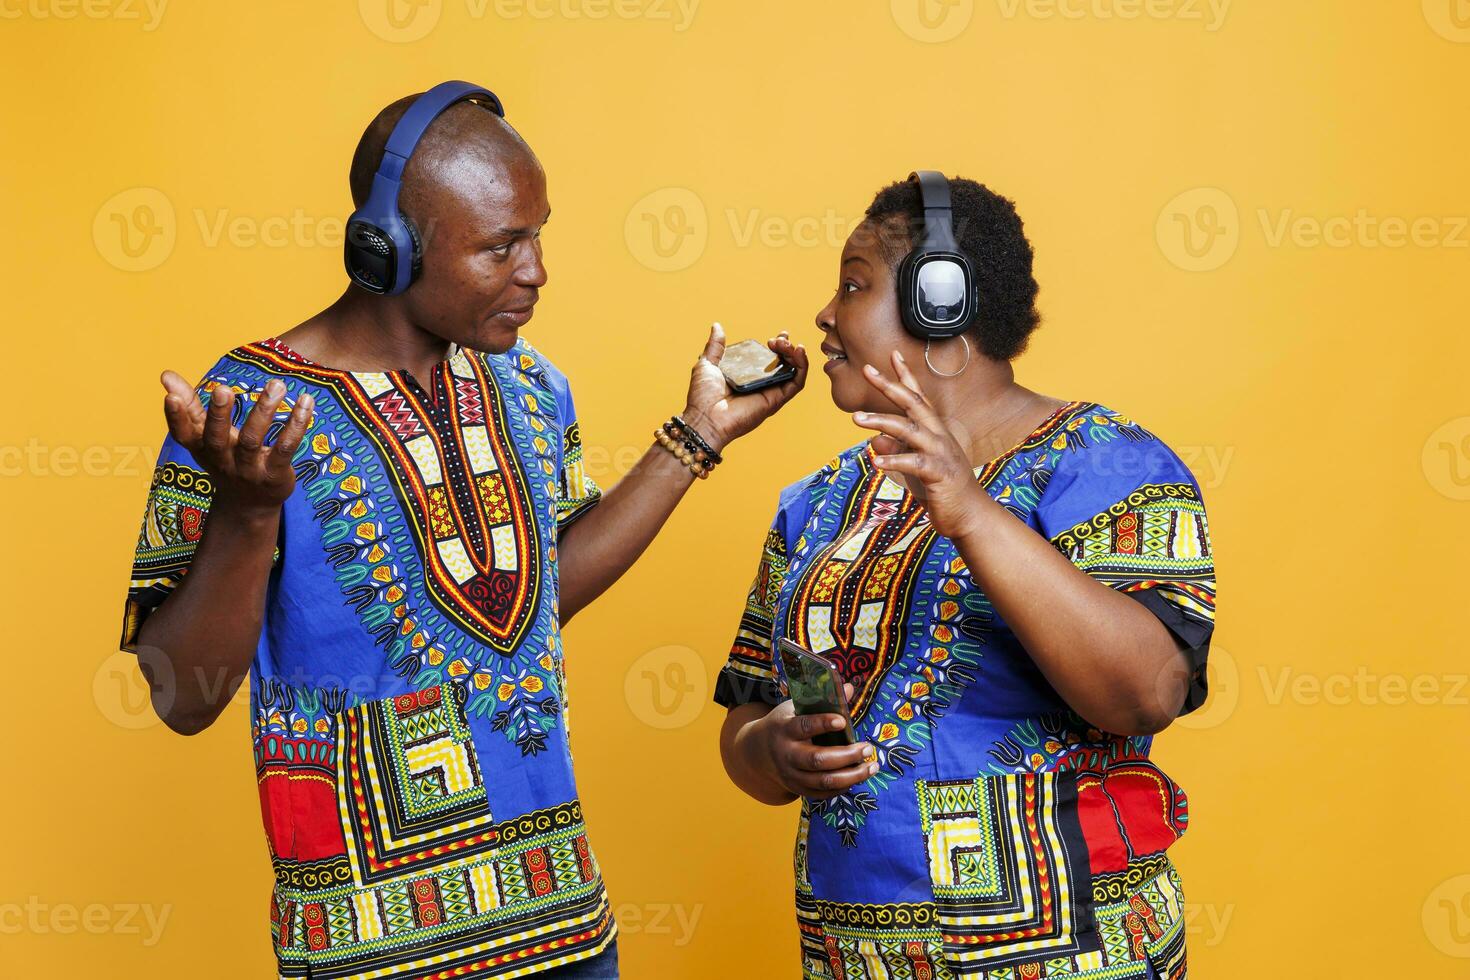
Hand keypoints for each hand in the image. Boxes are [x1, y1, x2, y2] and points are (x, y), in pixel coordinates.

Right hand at [160, 370, 314, 514]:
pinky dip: (296, 425)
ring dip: (264, 411)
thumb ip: (190, 405)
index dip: (175, 418)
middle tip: (222, 388)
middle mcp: (223, 461)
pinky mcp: (275, 474)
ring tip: (276, 385)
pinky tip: (306, 402)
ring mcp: (249, 470)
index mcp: (202, 448)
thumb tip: (165, 374)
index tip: (171, 397)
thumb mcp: (205, 436)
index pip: (184, 435)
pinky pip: (285, 448)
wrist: (250, 505)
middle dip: (218, 415)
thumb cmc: (225, 459)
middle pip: (217, 439)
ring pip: (253, 441)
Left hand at [681, 322, 807, 452]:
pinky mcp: (775, 400)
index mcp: (747, 376)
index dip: (777, 346)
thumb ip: (715, 346)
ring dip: (795, 354)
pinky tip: (798, 352)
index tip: (773, 338)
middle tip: (779, 339)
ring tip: (786, 344)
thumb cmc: (702, 396)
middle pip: (784, 364)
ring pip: (793, 372)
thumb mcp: (707, 364)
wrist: (705, 417)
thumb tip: (717, 326)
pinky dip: (802, 367)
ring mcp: (770, 393)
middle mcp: (761, 385)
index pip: (769, 359)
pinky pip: (796, 383)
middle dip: (786, 347)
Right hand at [750, 684, 876, 799]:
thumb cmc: (785, 724)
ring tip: (872, 766)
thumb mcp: (796, 708)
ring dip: (852, 776)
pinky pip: (823, 793)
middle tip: (867, 747)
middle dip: (846, 755)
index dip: (822, 724)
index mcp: (784, 729)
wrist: (759, 751)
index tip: (842, 721)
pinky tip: (858, 777)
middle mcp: (786, 754)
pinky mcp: (798, 789)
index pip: (803, 727)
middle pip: (817, 760)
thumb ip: (824, 701)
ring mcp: (791, 775)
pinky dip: (843, 787)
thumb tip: (850, 688)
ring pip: (824, 781)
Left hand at [851, 350, 990, 539]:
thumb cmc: (942, 491)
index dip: (905, 375)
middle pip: (913, 403)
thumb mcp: (913, 469)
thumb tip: (873, 440)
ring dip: (882, 421)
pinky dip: (894, 461)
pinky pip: (914, 463)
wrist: (969, 516)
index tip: (891, 354)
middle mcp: (938, 435)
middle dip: (889, 385)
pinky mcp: (940, 473)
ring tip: (856, 418)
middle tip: (867, 370)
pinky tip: (876, 462)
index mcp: (933, 431)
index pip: (918, 397)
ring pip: (909, 429)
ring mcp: (941, 452)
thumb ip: (896, 451)